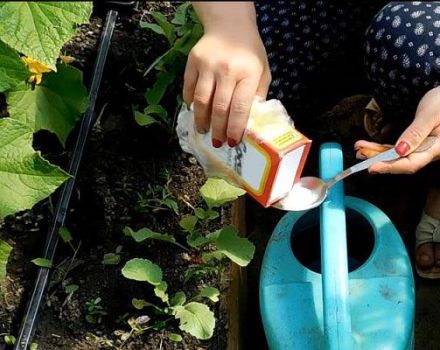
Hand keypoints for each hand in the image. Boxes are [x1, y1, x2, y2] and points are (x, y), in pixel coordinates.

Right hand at [183, 6, 270, 147]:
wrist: (230, 25)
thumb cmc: (249, 52)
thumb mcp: (263, 72)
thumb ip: (258, 95)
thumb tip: (249, 122)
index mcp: (248, 73)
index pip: (240, 107)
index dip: (235, 128)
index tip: (232, 142)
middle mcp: (227, 70)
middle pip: (219, 107)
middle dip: (217, 129)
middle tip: (217, 142)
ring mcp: (208, 65)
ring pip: (201, 100)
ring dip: (202, 120)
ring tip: (204, 130)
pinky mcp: (193, 62)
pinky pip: (189, 88)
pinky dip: (190, 103)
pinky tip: (195, 111)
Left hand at [355, 87, 439, 173]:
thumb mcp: (430, 114)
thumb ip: (416, 133)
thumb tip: (400, 151)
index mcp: (437, 148)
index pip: (411, 164)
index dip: (390, 167)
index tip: (372, 167)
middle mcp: (430, 152)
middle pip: (401, 161)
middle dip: (378, 159)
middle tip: (359, 153)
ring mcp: (423, 149)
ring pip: (398, 155)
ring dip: (377, 153)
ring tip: (359, 148)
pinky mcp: (417, 144)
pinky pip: (399, 149)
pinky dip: (383, 148)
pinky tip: (369, 146)